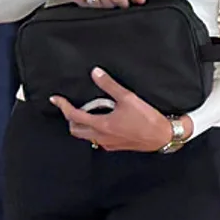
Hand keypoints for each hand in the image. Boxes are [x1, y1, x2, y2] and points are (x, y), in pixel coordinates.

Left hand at [49, 68, 191, 151]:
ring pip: (86, 136)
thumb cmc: (147, 119)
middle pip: (76, 130)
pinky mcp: (116, 146)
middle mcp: (101, 137)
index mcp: (101, 125)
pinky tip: (103, 121)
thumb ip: (109, 85)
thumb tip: (95, 73)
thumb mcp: (128, 98)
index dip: (62, 106)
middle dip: (70, 119)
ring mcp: (108, 144)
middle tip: (71, 107)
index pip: (74, 116)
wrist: (164, 136)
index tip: (55, 99)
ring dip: (82, 125)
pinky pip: (98, 140)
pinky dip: (94, 130)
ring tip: (89, 112)